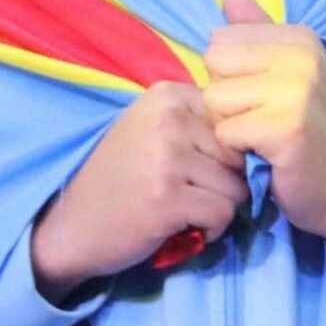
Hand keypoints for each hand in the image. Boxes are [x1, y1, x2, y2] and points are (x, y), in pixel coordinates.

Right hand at [31, 82, 247, 302]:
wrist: (71, 225)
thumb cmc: (119, 177)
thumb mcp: (153, 129)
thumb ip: (196, 122)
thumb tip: (255, 132)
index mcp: (168, 94)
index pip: (233, 119)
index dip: (226, 151)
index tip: (199, 168)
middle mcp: (168, 118)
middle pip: (239, 153)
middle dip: (226, 181)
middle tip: (192, 195)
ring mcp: (167, 157)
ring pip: (236, 186)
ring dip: (219, 208)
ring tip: (186, 211)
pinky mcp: (167, 197)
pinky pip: (223, 214)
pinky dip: (211, 230)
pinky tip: (184, 228)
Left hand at [202, 0, 325, 249]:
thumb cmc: (308, 131)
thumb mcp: (284, 72)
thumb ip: (254, 32)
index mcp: (299, 36)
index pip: (221, 39)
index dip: (229, 74)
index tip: (261, 97)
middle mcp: (300, 54)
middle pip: (214, 64)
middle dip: (224, 98)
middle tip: (258, 119)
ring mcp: (296, 90)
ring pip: (215, 100)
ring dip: (229, 127)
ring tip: (261, 138)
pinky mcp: (285, 128)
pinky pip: (226, 132)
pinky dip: (237, 151)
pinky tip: (264, 157)